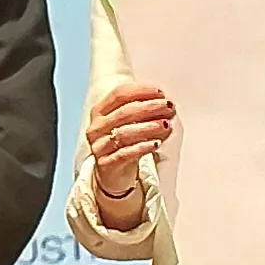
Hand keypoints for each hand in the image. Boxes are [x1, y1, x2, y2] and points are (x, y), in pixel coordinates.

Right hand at [79, 77, 175, 202]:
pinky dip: (142, 147)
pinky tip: (156, 144)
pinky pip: (125, 153)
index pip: (119, 94)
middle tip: (168, 107)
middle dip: (149, 107)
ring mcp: (99, 146)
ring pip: (124, 133)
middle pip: (123, 112)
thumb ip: (144, 111)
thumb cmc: (124, 143)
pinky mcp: (106, 164)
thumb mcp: (130, 123)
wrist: (113, 173)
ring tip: (165, 125)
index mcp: (100, 111)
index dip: (141, 91)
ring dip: (148, 127)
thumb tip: (166, 103)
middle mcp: (97, 127)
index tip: (160, 92)